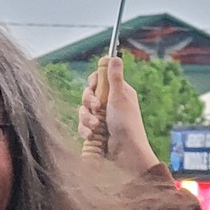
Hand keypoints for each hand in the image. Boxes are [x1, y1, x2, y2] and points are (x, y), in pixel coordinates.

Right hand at [79, 57, 159, 177]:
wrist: (125, 154)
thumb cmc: (127, 125)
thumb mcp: (120, 97)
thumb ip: (114, 77)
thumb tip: (114, 56)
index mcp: (118, 93)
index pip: (99, 79)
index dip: (93, 82)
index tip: (94, 86)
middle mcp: (110, 104)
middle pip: (88, 94)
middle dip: (88, 101)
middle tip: (96, 108)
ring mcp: (102, 119)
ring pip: (83, 111)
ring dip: (87, 118)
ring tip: (97, 127)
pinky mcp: (96, 132)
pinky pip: (82, 126)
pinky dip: (85, 130)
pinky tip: (92, 135)